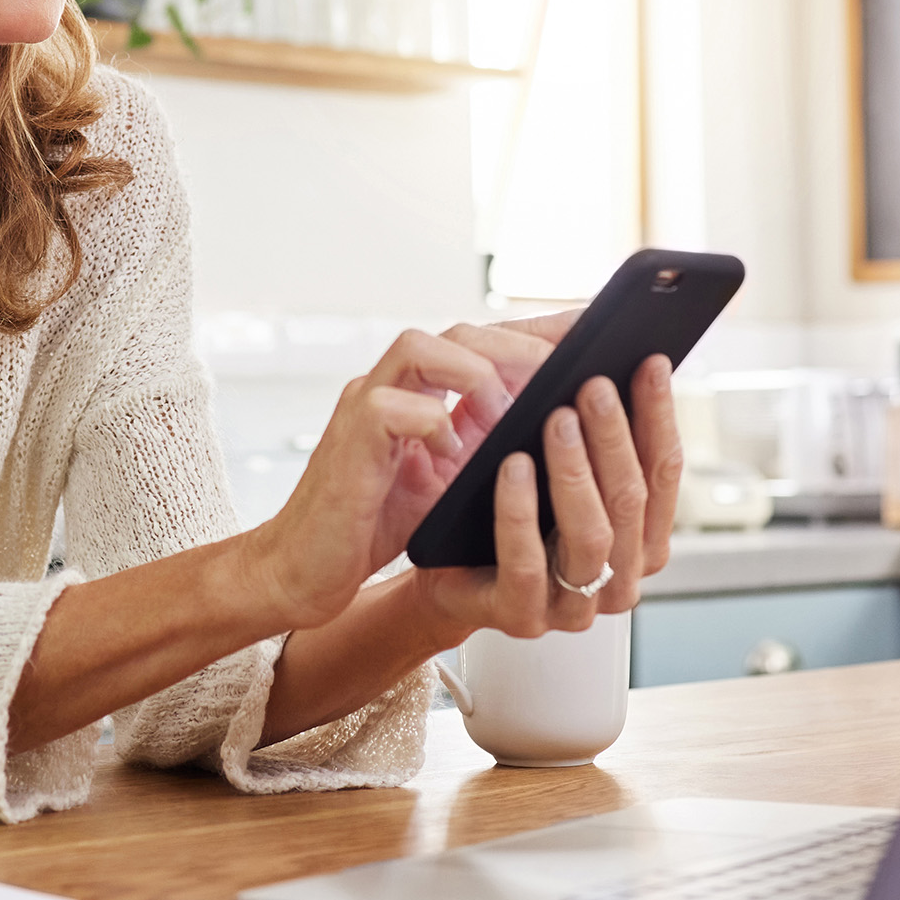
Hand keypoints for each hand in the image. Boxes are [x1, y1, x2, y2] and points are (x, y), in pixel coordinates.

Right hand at [242, 323, 551, 630]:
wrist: (305, 568)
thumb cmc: (376, 524)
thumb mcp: (449, 480)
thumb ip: (485, 444)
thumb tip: (558, 428)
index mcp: (420, 392)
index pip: (484, 341)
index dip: (538, 331)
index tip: (594, 332)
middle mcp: (391, 386)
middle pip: (459, 332)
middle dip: (519, 344)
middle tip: (567, 370)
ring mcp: (364, 407)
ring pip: (420, 348)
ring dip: (476, 374)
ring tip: (511, 412)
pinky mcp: (348, 441)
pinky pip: (390, 409)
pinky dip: (431, 424)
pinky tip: (454, 454)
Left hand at [411, 353, 681, 639]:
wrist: (438, 569)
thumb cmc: (499, 505)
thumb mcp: (547, 459)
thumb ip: (586, 419)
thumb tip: (604, 346)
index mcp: (639, 540)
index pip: (663, 473)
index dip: (659, 416)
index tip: (650, 363)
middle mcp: (618, 578)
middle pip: (630, 501)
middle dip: (614, 437)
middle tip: (593, 385)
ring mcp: (573, 607)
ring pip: (591, 536)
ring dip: (575, 471)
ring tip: (556, 419)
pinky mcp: (521, 617)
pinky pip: (526, 563)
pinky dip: (521, 511)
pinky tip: (512, 466)